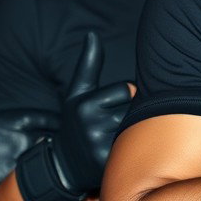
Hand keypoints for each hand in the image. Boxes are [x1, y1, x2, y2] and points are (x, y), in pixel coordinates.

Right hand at [17, 32, 131, 200]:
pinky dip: (133, 147)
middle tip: (112, 124)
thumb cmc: (76, 121)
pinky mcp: (109, 164)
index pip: (128, 90)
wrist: (63, 166)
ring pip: (137, 127)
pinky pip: (136, 147)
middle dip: (129, 113)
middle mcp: (90, 126)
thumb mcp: (77, 93)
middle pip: (134, 108)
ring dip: (133, 130)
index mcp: (84, 105)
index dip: (124, 97)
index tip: (110, 106)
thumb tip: (92, 34)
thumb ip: (88, 64)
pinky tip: (119, 151)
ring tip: (114, 136)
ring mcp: (99, 146)